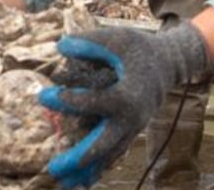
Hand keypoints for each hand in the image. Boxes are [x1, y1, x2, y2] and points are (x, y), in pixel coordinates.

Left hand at [41, 24, 212, 187]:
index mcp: (128, 95)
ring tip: (62, 184)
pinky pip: (112, 155)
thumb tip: (60, 46)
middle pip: (102, 145)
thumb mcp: (118, 38)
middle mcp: (131, 118)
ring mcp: (132, 129)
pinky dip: (97, 169)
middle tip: (53, 167)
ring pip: (107, 157)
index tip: (44, 95)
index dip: (67, 100)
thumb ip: (90, 42)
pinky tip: (79, 181)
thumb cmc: (141, 49)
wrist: (169, 64)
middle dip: (77, 158)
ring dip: (85, 172)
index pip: (94, 103)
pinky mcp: (130, 133)